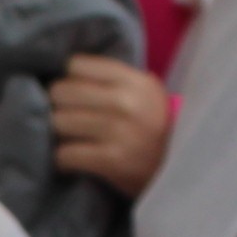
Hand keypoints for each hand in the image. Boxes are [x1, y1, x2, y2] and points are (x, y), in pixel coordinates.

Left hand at [51, 55, 172, 195]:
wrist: (178, 171)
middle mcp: (125, 101)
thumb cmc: (154, 128)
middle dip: (58, 106)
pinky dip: (62, 159)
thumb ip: (112, 78)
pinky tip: (70, 159)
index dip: (68, 80)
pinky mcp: (111, 160)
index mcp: (133, 80)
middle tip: (65, 117)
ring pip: (59, 121)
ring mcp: (118, 131)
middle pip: (62, 92)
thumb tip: (65, 72)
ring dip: (58, 133)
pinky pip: (65, 154)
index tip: (71, 93)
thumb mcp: (145, 92)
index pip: (76, 65)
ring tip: (69, 138)